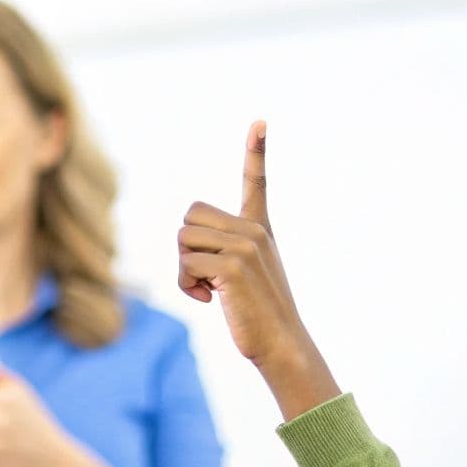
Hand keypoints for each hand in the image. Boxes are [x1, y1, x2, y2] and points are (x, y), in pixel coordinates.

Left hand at [177, 121, 339, 419]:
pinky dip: (188, 285)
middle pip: (191, 216)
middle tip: (205, 276)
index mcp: (259, 229)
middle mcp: (254, 231)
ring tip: (209, 291)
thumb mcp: (240, 277)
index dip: (256, 151)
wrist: (281, 345)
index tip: (260, 121)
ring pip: (184, 239)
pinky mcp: (233, 265)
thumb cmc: (257, 317)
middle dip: (186, 248)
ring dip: (185, 270)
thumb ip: (219, 251)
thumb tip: (186, 239)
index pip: (256, 182)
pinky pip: (187, 263)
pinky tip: (210, 301)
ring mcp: (246, 246)